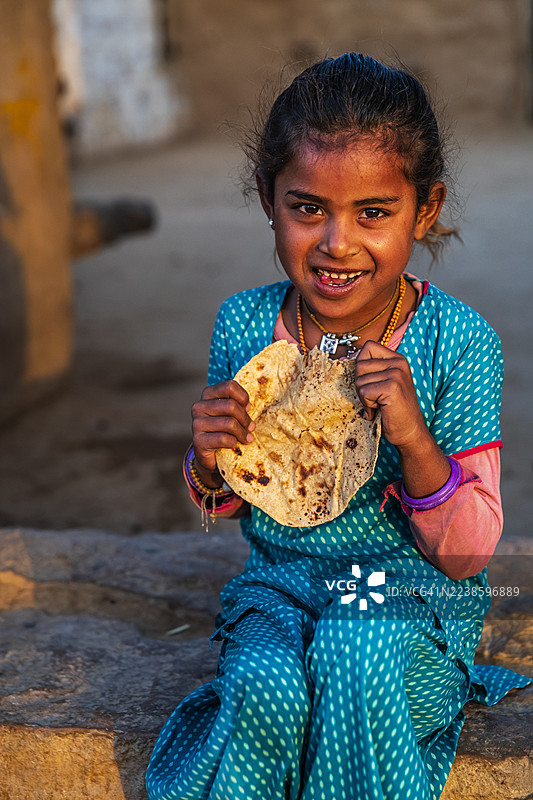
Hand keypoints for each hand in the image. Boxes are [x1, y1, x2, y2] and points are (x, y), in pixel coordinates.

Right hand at [191, 380, 254, 485]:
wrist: (210, 454)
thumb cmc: (223, 429)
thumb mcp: (230, 413)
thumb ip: (238, 405)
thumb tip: (248, 406)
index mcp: (208, 394)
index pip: (229, 386)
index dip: (243, 397)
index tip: (248, 408)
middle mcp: (199, 406)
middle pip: (231, 406)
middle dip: (245, 419)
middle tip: (251, 428)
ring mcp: (197, 423)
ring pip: (229, 423)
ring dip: (242, 433)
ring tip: (247, 438)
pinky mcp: (198, 440)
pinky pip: (223, 438)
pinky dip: (233, 442)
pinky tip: (234, 444)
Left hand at [354, 341, 451, 496]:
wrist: (410, 431)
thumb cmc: (393, 409)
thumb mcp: (383, 382)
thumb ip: (369, 370)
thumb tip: (341, 360)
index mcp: (396, 358)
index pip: (367, 347)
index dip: (361, 365)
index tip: (370, 381)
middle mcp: (398, 362)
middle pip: (360, 365)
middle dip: (362, 385)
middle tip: (376, 398)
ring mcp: (396, 374)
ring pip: (360, 381)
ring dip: (365, 397)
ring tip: (380, 404)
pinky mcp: (392, 387)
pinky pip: (364, 393)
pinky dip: (368, 405)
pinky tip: (380, 410)